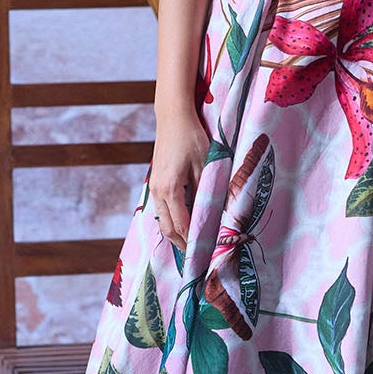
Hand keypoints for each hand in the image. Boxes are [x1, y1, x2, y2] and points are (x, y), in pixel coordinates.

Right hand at [149, 108, 209, 248]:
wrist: (172, 117)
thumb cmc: (192, 138)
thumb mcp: (207, 164)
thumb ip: (210, 190)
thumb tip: (218, 214)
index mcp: (171, 189)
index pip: (182, 225)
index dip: (194, 241)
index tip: (207, 253)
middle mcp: (158, 191)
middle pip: (169, 228)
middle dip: (183, 244)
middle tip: (200, 256)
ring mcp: (154, 187)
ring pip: (163, 220)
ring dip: (177, 234)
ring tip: (193, 244)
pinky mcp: (156, 183)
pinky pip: (162, 210)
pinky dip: (173, 221)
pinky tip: (185, 224)